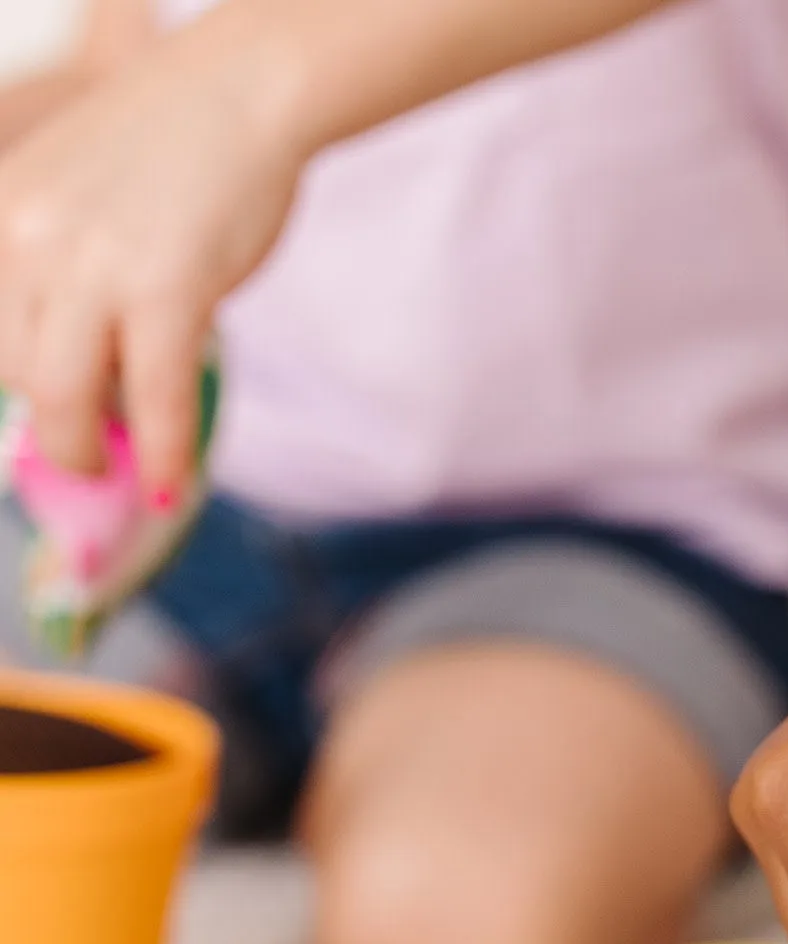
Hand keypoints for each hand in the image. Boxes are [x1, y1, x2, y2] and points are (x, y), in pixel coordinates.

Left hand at [0, 17, 304, 487]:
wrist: (238, 91)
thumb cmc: (170, 148)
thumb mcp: (74, 196)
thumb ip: (58, 271)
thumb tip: (82, 380)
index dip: (13, 390)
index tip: (53, 424)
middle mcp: (23, 233)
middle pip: (9, 370)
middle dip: (52, 430)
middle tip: (94, 457)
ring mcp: (91, 261)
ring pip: (59, 395)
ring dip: (89, 452)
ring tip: (129, 471)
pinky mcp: (164, 286)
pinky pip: (152, 397)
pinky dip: (163, 454)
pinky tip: (172, 483)